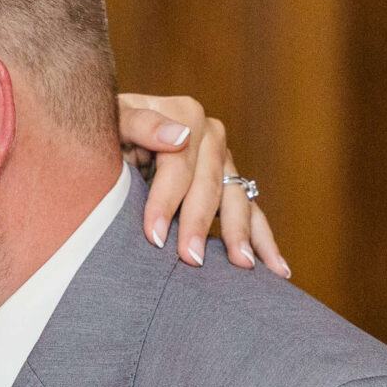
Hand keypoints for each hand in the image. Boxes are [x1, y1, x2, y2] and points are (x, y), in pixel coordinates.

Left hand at [117, 93, 288, 276]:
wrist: (117, 132)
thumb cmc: (109, 129)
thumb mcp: (114, 120)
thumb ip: (141, 124)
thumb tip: (181, 137)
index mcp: (185, 115)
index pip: (178, 164)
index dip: (165, 201)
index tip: (153, 238)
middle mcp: (211, 136)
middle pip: (209, 185)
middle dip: (198, 225)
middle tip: (191, 260)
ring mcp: (224, 161)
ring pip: (236, 200)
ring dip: (240, 234)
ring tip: (243, 265)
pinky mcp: (230, 184)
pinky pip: (251, 213)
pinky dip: (264, 241)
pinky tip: (277, 270)